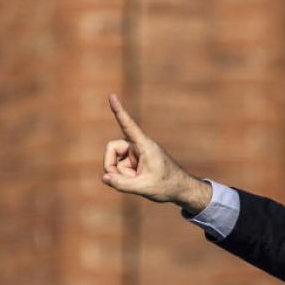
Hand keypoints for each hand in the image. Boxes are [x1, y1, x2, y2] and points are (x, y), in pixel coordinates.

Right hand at [102, 94, 211, 212]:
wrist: (180, 189)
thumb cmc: (166, 185)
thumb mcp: (144, 187)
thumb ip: (122, 184)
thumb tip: (104, 177)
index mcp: (144, 145)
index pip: (128, 125)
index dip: (119, 111)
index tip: (112, 96)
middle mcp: (138, 145)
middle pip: (111, 149)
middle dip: (110, 166)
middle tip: (118, 180)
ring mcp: (135, 152)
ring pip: (114, 161)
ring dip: (120, 174)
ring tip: (137, 181)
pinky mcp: (134, 160)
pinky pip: (119, 167)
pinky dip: (123, 176)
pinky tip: (137, 181)